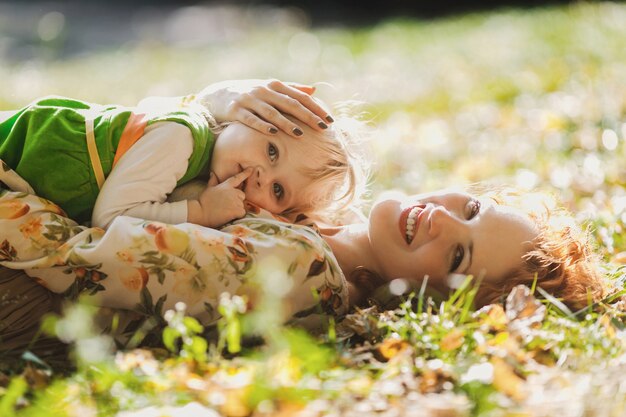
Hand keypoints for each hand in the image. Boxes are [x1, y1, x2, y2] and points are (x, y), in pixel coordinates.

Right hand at [188, 168, 252, 227]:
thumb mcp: (208, 188)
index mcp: (226, 185)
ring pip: (242, 205)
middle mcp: (233, 191)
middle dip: (237, 200)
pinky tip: (228, 215)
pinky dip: (237, 215)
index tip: (251, 169)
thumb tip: (212, 173)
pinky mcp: (237, 209)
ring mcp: (236, 200)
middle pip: (242, 195)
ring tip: (225, 211)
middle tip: (226, 206)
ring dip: (236, 209)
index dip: (245, 173)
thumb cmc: (203, 202)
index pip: (237, 178)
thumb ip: (213, 181)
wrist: (201, 212)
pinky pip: (242, 213)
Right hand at [196, 79, 333, 136]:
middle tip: (322, 128)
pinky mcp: (235, 110)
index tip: (329, 119)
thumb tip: (314, 89)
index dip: (315, 108)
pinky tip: (272, 133)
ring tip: (300, 134)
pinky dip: (262, 126)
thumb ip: (291, 89)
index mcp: (274, 86)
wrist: (216, 95)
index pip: (299, 97)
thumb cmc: (249, 94)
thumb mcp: (269, 89)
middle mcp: (262, 90)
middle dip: (307, 116)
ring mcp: (248, 100)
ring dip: (286, 123)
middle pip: (289, 104)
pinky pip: (250, 119)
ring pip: (271, 113)